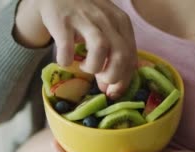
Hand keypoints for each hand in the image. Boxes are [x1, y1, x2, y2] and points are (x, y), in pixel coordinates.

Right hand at [15, 0, 136, 97]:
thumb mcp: (105, 32)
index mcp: (121, 23)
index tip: (112, 91)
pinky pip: (67, 48)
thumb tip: (111, 88)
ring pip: (100, 48)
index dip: (123, 80)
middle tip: (99, 79)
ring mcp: (85, 18)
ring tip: (85, 67)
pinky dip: (66, 61)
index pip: (131, 57)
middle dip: (111, 76)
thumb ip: (112, 58)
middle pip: (121, 55)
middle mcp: (107, 19)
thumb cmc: (85, 17)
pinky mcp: (63, 21)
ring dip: (93, 67)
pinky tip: (65, 61)